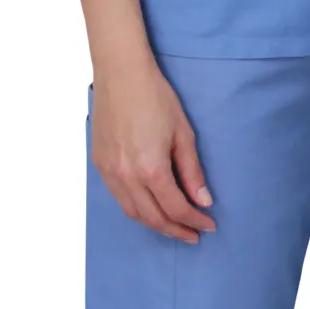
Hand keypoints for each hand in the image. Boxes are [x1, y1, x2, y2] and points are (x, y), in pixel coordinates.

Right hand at [91, 50, 215, 242]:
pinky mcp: (99, 163)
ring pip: (132, 212)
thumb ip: (192, 171)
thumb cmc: (155, 97)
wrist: (120, 73)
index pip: (176, 208)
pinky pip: (118, 197)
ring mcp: (109, 171)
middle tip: (193, 235)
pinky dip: (135, 208)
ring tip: (173, 226)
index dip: (195, 221)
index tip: (209, 225)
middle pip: (153, 217)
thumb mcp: (183, 133)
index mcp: (151, 168)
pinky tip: (149, 207)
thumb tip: (203, 201)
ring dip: (154, 223)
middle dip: (176, 230)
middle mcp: (126, 175)